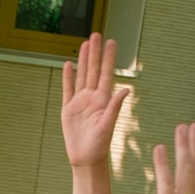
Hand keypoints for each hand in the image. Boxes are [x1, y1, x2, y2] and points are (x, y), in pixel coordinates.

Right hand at [60, 32, 127, 172]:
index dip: (108, 57)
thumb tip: (126, 89)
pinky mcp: (68, 109)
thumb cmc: (99, 146)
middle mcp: (92, 97)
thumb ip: (115, 107)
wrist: (85, 159)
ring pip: (82, 75)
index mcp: (103, 100)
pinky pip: (67, 89)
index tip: (111, 42)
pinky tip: (69, 65)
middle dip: (95, 52)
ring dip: (83, 60)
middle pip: (93, 70)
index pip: (106, 73)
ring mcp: (80, 102)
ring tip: (84, 44)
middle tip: (96, 34)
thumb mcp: (108, 126)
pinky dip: (68, 77)